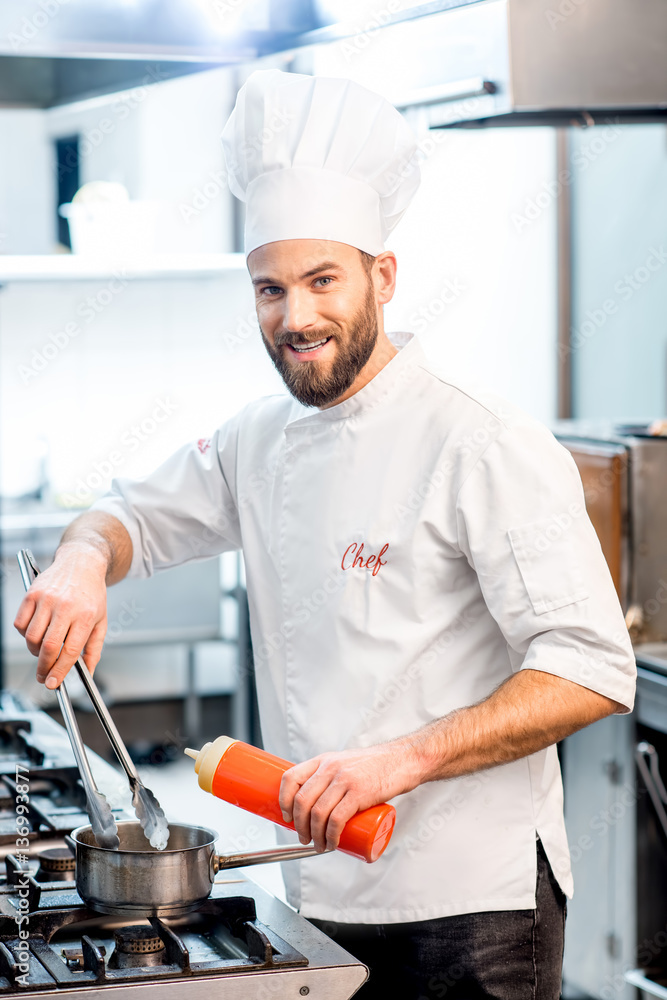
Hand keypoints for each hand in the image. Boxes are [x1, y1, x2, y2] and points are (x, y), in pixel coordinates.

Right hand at [13, 543, 108, 688]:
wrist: (81, 563)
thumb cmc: (91, 594)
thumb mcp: (101, 621)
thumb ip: (94, 649)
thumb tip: (87, 673)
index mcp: (86, 615)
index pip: (70, 651)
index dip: (59, 671)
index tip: (52, 683)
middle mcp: (66, 606)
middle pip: (49, 646)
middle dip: (44, 667)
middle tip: (43, 675)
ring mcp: (47, 599)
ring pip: (31, 638)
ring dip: (34, 651)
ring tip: (43, 650)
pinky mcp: (32, 594)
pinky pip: (20, 624)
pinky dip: (25, 635)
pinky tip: (36, 633)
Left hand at [278, 742, 422, 852]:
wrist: (403, 760)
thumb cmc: (375, 766)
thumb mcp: (345, 763)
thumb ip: (330, 777)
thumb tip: (314, 804)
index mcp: (323, 760)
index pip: (291, 777)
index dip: (283, 800)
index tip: (286, 817)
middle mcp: (330, 768)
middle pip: (302, 800)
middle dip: (298, 826)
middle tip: (303, 838)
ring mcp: (344, 780)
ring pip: (317, 813)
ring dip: (314, 836)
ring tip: (319, 845)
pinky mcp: (359, 793)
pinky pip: (337, 819)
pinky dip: (331, 836)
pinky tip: (332, 843)